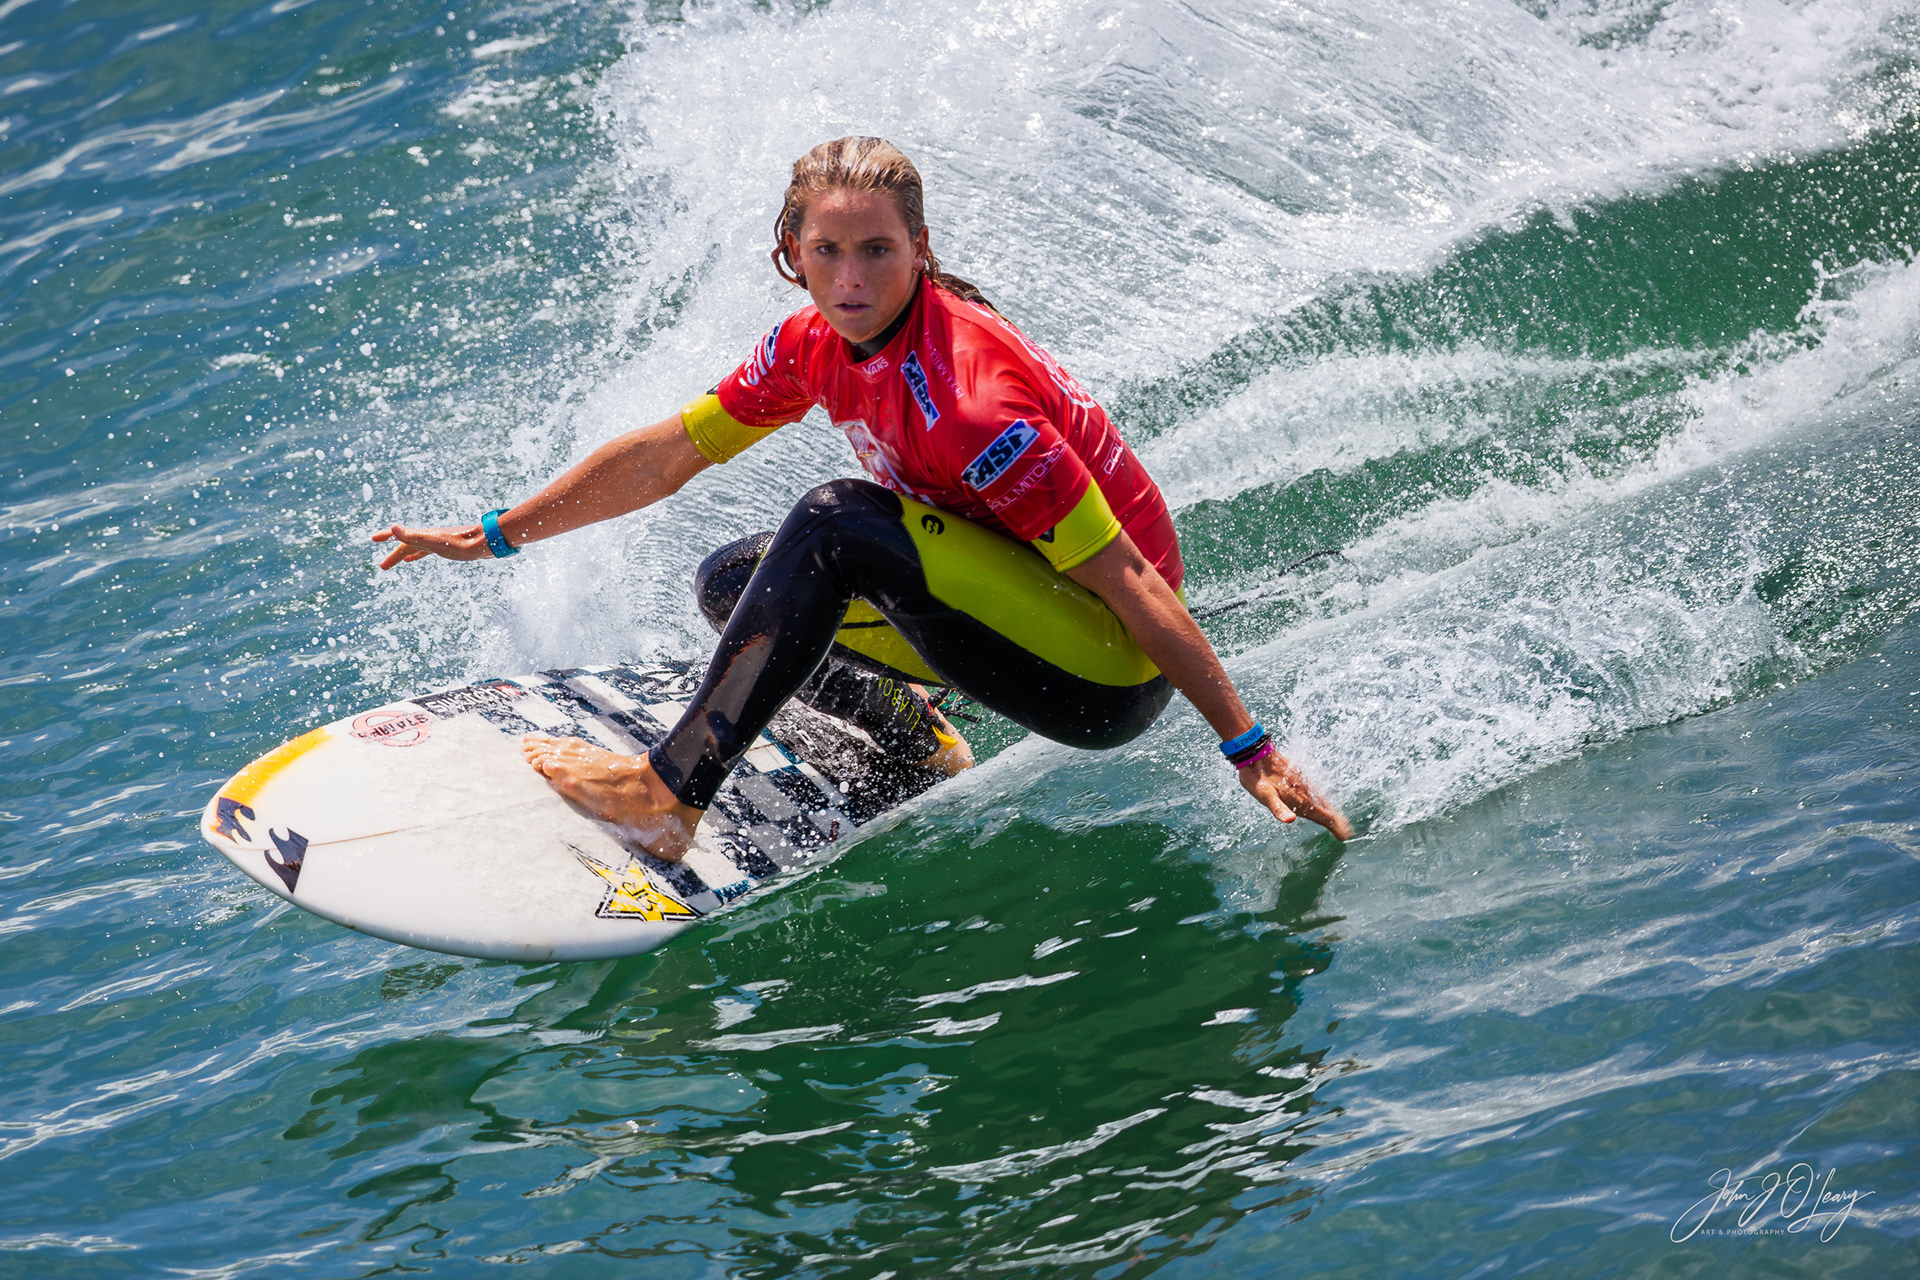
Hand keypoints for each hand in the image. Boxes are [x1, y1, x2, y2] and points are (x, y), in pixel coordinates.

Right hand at [371, 523, 492, 569]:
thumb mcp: (433, 541)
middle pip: (407, 545)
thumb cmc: (461, 543)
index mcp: (424, 535)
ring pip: (417, 548)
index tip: (372, 539)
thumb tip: (393, 527)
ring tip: (397, 562)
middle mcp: (430, 537)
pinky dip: (419, 555)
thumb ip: (413, 535)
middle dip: (393, 555)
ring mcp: (439, 542)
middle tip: (382, 567)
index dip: (386, 536)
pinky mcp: (448, 547)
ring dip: (405, 554)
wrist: (485, 543)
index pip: (400, 535)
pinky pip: (428, 551)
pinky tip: (417, 559)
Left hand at [1239, 750, 1352, 840]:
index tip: (1344, 836)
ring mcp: (1304, 783)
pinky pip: (1317, 792)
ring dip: (1332, 811)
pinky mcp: (1300, 777)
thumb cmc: (1258, 778)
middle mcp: (1306, 791)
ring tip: (1338, 821)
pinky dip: (1323, 801)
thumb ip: (1278, 808)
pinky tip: (1321, 802)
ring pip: (1322, 800)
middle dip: (1337, 821)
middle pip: (1327, 809)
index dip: (1334, 826)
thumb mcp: (1265, 795)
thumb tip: (1290, 820)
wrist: (1256, 753)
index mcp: (1300, 798)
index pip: (1323, 815)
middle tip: (1347, 832)